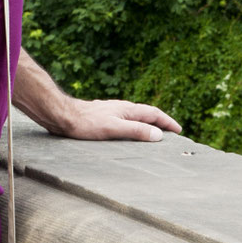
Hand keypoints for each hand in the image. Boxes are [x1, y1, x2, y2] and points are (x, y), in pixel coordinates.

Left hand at [56, 97, 180, 142]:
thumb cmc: (86, 123)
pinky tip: (128, 134)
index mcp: (127, 109)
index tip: (179, 130)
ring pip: (135, 116)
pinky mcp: (102, 117)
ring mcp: (111, 111)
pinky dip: (134, 126)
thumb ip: (136, 130)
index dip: (167, 121)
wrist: (62, 116)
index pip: (153, 113)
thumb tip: (158, 134)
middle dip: (160, 122)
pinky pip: (125, 121)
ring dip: (147, 124)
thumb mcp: (114, 128)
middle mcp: (121, 108)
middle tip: (171, 132)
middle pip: (146, 113)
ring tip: (154, 134)